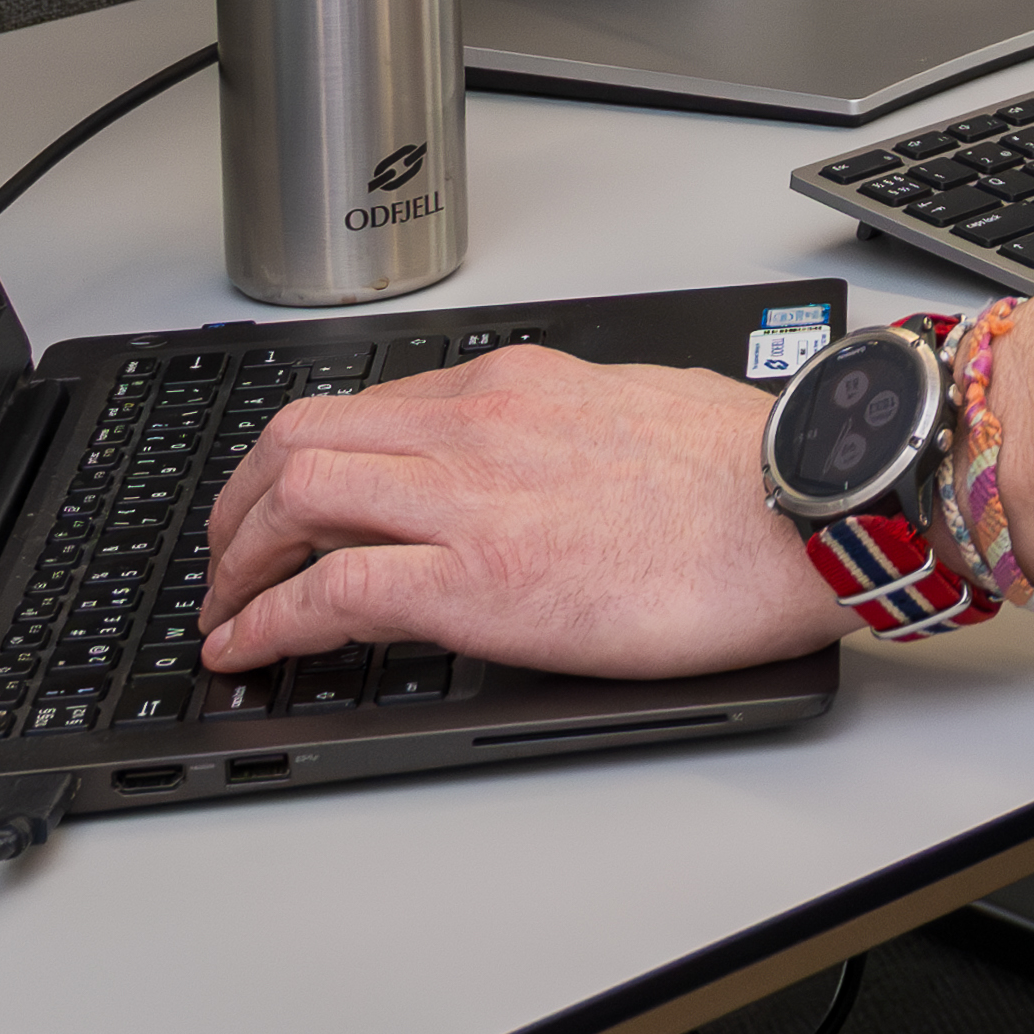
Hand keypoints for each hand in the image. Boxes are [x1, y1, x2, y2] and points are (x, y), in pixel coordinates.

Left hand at [196, 343, 825, 680]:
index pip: (368, 407)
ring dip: (234, 559)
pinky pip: (328, 595)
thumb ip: (572, 428)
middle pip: (298, 438)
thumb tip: (554, 458)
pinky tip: (245, 649)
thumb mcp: (639, 410)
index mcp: (517, 384)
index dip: (299, 461)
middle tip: (228, 556)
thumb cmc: (756, 472)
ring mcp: (469, 499)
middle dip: (239, 502)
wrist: (810, 505)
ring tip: (224, 608)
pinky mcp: (474, 582)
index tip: (284, 503)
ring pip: (292, 500)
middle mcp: (476, 425)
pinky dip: (265, 623)